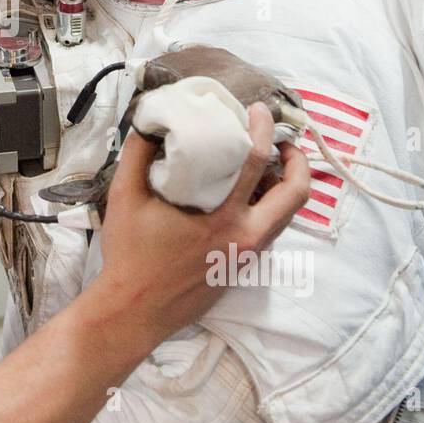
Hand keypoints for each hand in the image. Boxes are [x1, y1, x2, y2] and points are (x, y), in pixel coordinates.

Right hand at [98, 104, 310, 344]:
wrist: (134, 311)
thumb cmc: (130, 255)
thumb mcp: (125, 197)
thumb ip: (138, 154)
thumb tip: (149, 121)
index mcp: (223, 218)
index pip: (257, 162)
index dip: (263, 130)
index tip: (260, 111)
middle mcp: (246, 238)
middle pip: (296, 194)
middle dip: (298, 162)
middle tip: (282, 142)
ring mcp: (248, 257)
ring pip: (287, 216)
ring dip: (285, 186)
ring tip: (267, 166)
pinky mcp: (243, 269)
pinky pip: (270, 232)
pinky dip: (269, 208)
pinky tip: (247, 198)